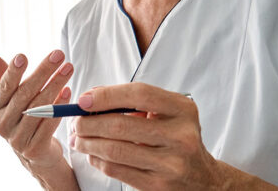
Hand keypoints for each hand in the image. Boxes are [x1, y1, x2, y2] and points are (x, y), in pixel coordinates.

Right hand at [0, 50, 73, 169]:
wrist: (35, 150)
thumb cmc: (24, 116)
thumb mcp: (13, 97)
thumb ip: (4, 77)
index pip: (4, 87)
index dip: (12, 72)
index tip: (23, 56)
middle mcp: (2, 124)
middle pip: (24, 94)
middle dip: (43, 72)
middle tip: (58, 54)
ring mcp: (17, 139)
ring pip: (39, 108)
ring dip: (55, 85)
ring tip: (68, 68)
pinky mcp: (34, 149)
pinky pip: (49, 123)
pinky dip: (60, 106)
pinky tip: (68, 91)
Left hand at [72, 83, 277, 189]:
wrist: (202, 177)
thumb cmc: (176, 136)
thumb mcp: (166, 112)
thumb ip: (132, 101)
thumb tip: (90, 98)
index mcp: (182, 110)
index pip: (139, 95)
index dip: (107, 95)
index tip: (84, 100)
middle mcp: (180, 135)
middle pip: (121, 126)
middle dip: (89, 123)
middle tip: (75, 122)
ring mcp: (170, 163)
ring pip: (115, 150)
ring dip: (88, 143)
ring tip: (78, 138)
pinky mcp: (158, 185)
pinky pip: (117, 170)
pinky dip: (98, 160)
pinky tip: (92, 154)